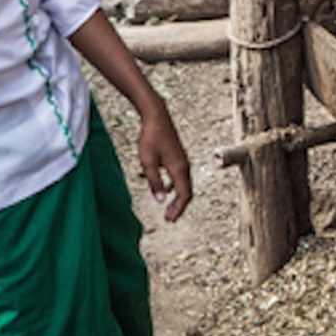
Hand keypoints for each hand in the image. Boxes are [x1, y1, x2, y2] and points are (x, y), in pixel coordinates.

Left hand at [138, 107, 192, 221]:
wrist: (156, 116)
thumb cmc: (150, 137)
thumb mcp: (147, 162)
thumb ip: (154, 182)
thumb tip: (161, 200)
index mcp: (179, 168)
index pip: (184, 195)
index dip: (178, 209)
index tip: (170, 219)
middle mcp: (184, 166)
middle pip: (187, 192)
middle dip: (179, 207)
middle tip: (169, 218)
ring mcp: (183, 161)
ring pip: (185, 185)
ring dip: (177, 197)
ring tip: (168, 207)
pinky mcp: (178, 157)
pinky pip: (181, 177)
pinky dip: (175, 187)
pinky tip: (165, 189)